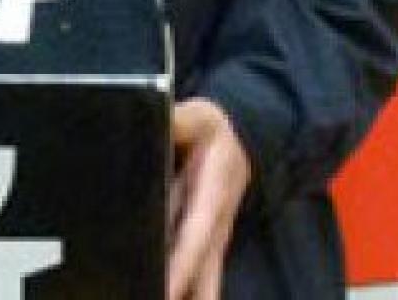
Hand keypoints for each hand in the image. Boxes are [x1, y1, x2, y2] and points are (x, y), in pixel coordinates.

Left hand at [168, 99, 250, 299]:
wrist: (242, 141)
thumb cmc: (216, 131)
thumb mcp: (200, 116)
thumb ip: (180, 119)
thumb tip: (159, 117)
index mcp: (212, 199)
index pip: (195, 237)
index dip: (180, 266)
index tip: (164, 290)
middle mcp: (213, 231)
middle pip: (202, 282)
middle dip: (185, 298)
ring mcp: (208, 246)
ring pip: (200, 291)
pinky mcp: (199, 252)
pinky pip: (191, 285)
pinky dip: (180, 295)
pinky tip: (155, 298)